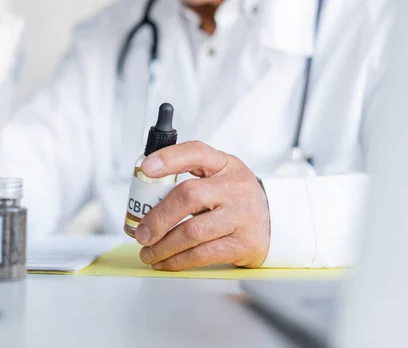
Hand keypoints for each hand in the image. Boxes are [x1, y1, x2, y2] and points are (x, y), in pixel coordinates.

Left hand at [135, 141, 269, 269]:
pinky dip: (178, 261)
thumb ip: (188, 178)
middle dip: (158, 218)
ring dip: (163, 246)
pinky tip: (166, 262)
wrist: (273, 221)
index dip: (169, 158)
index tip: (145, 168)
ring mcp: (241, 216)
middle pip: (189, 197)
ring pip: (192, 232)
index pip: (196, 153)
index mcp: (224, 165)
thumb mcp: (218, 176)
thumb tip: (144, 197)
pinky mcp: (243, 244)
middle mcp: (234, 188)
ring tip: (148, 252)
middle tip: (141, 233)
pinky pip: (202, 254)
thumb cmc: (234, 197)